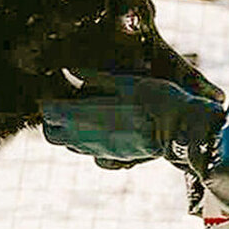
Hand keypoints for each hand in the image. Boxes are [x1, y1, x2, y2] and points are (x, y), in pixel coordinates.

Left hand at [41, 75, 225, 173]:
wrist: (180, 128)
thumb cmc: (154, 98)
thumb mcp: (123, 81)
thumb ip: (93, 77)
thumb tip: (71, 70)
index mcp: (82, 115)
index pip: (48, 111)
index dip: (50, 99)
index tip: (58, 88)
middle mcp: (86, 138)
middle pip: (52, 135)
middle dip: (53, 120)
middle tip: (66, 104)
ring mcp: (100, 151)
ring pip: (70, 147)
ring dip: (70, 131)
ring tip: (84, 114)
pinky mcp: (116, 159)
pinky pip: (92, 154)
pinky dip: (89, 143)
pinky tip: (104, 130)